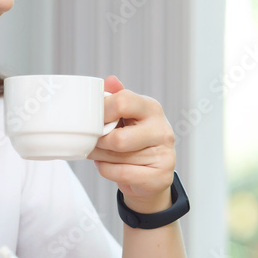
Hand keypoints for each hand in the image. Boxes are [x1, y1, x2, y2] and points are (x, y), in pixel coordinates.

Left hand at [89, 76, 175, 213]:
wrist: (150, 174)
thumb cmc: (133, 139)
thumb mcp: (126, 116)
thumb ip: (116, 98)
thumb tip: (110, 80)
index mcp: (151, 108)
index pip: (122, 102)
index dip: (101, 112)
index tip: (93, 120)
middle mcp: (162, 130)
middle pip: (118, 139)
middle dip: (99, 143)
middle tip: (94, 143)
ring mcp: (164, 154)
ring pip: (117, 159)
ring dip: (101, 158)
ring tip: (101, 154)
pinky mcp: (161, 177)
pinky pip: (122, 174)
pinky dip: (108, 171)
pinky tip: (109, 166)